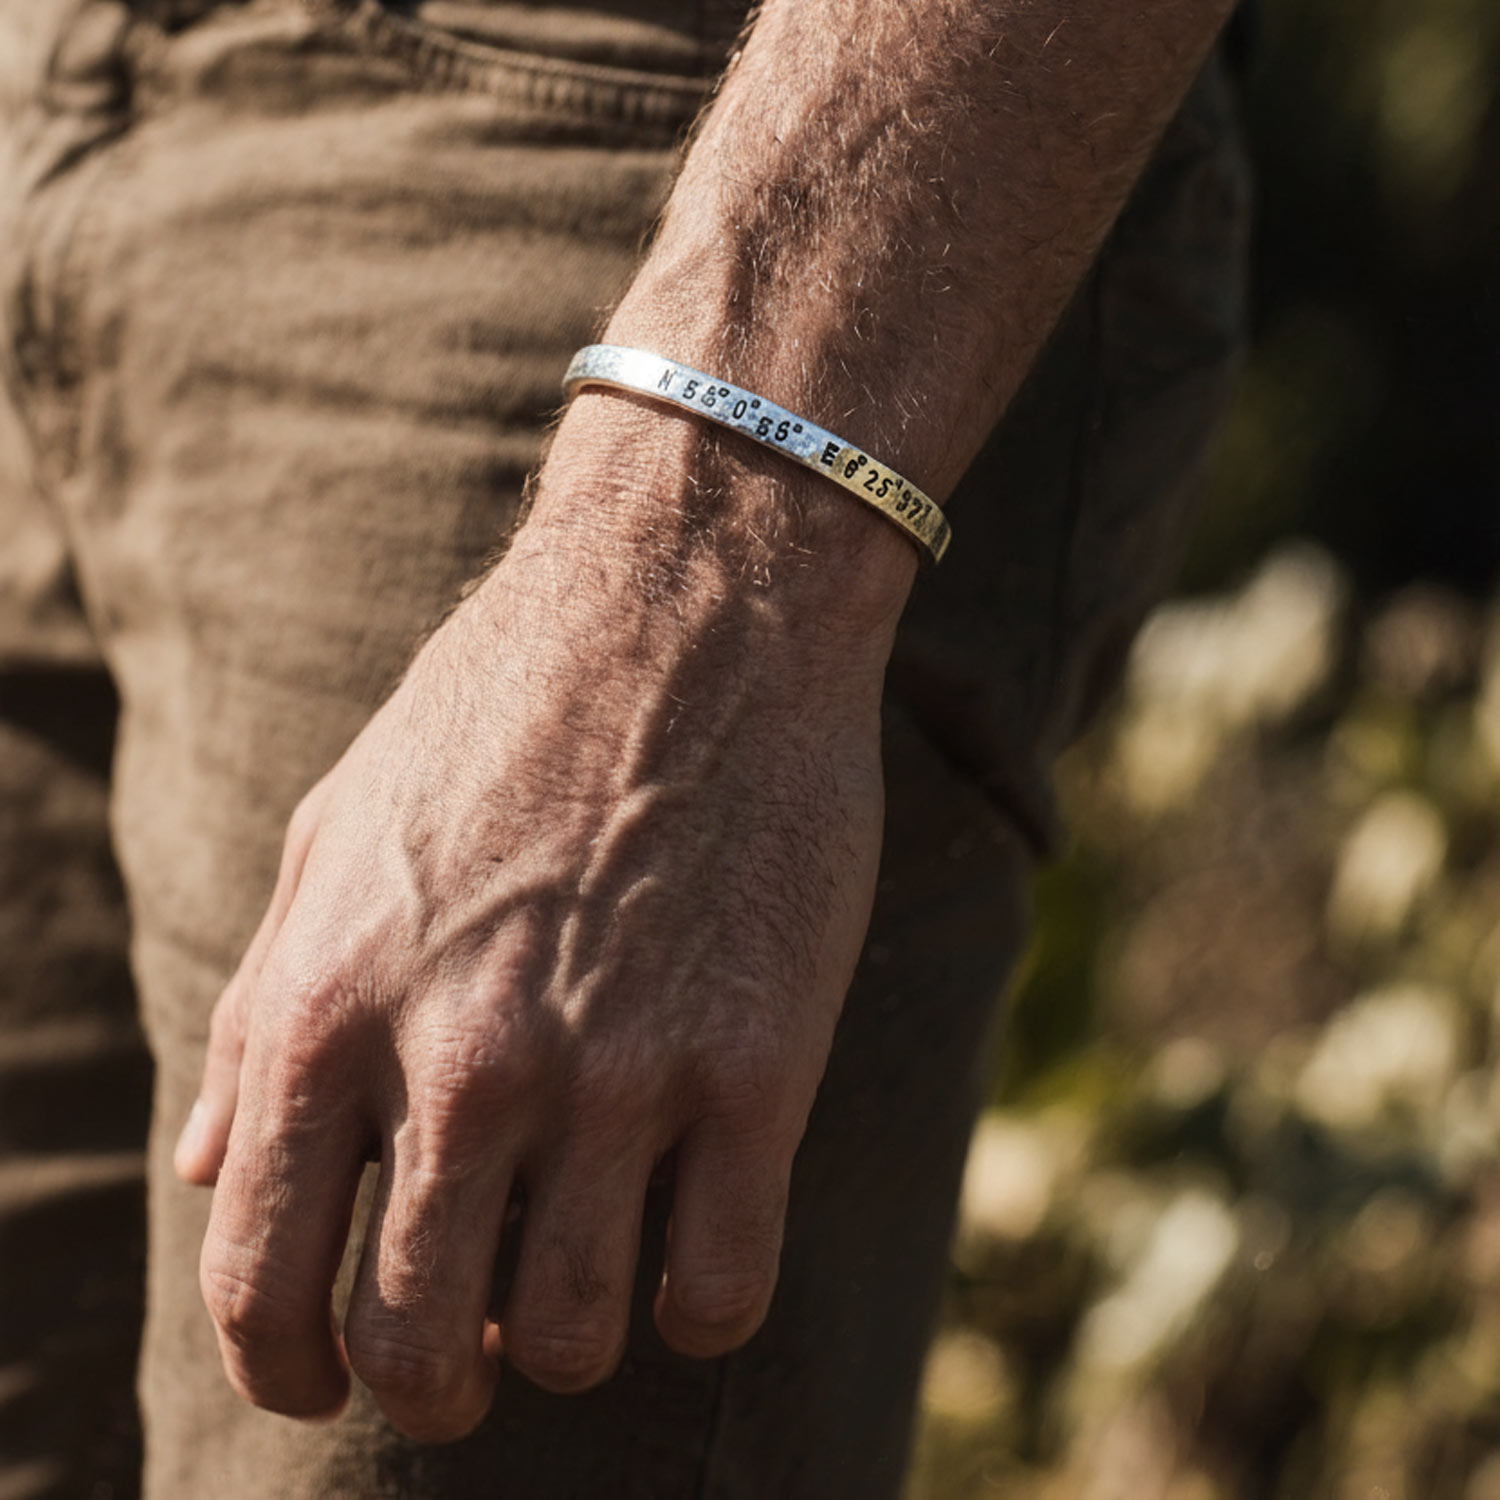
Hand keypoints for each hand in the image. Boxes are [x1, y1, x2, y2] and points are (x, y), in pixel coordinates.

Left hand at [173, 407, 913, 1440]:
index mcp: (331, 1007)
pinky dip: (697, 1306)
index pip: (264, 1285)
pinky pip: (719, 1290)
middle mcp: (463, 1060)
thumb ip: (257, 1015)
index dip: (290, 1370)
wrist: (688, 604)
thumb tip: (210, 1169)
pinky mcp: (756, 1065)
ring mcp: (618, 1070)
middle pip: (421, 1345)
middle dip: (435, 1383)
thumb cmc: (501, 713)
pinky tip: (694, 1238)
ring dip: (572, 1338)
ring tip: (586, 1271)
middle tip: (474, 1349)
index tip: (331, 1377)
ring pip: (578, 1337)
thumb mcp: (333, 835)